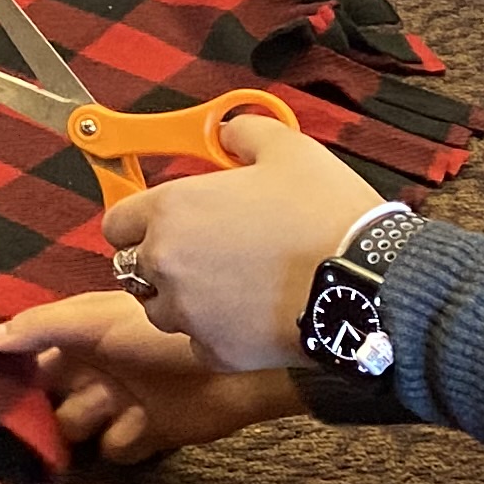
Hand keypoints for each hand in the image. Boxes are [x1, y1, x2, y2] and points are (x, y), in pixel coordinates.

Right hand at [0, 288, 305, 463]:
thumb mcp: (93, 321)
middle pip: (51, 398)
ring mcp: (121, 401)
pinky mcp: (148, 433)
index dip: (15, 374)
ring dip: (87, 422)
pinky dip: (124, 443)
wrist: (236, 370)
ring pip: (79, 425)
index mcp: (79, 337)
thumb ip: (39, 328)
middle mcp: (94, 369)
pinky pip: (117, 449)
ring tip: (108, 405)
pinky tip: (141, 425)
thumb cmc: (159, 334)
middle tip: (46, 409)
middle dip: (48, 406)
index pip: (32, 358)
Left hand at [104, 113, 386, 371]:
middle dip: (159, 262)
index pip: (116, 223)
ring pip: (160, 310)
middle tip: (203, 255)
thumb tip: (227, 132)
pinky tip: (249, 318)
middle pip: (133, 269)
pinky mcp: (214, 351)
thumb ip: (244, 134)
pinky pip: (198, 344)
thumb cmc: (325, 214)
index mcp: (172, 210)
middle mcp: (166, 262)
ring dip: (182, 301)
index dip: (138, 222)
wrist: (366, 286)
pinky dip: (215, 335)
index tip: (162, 224)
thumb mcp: (288, 149)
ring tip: (228, 288)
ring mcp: (187, 313)